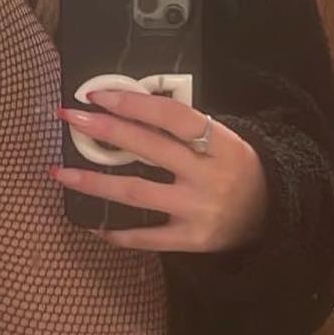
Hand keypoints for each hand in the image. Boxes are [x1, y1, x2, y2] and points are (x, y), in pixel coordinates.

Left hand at [51, 89, 267, 252]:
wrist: (272, 215)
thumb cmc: (235, 169)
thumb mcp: (223, 140)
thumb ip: (183, 129)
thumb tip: (125, 108)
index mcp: (220, 143)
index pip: (172, 116)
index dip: (133, 103)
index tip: (97, 95)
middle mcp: (209, 175)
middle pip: (148, 148)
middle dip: (103, 131)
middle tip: (68, 118)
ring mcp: (199, 209)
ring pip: (137, 192)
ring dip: (94, 182)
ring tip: (61, 172)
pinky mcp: (192, 240)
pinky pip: (147, 237)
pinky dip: (117, 232)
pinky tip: (92, 224)